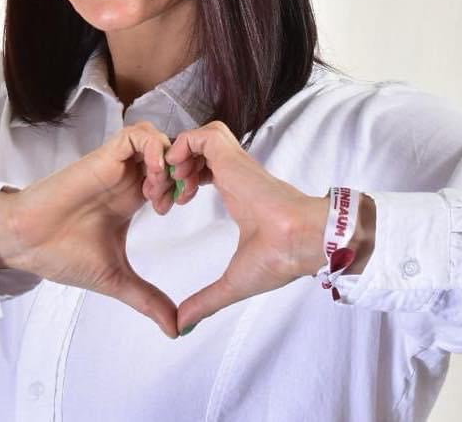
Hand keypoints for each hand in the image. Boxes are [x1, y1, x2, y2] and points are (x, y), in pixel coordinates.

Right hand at [0, 121, 177, 337]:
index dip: (186, 186)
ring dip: (169, 160)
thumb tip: (175, 331)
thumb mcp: (116, 278)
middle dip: (184, 171)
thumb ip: (147, 299)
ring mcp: (116, 164)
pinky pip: (138, 135)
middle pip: (170, 152)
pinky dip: (153, 150)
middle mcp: (128, 177)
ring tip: (163, 193)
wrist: (27, 244)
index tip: (182, 210)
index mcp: (133, 196)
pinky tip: (152, 180)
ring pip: (158, 138)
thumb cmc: (63, 255)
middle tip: (182, 199)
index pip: (172, 176)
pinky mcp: (103, 156)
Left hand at [161, 121, 329, 333]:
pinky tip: (178, 173)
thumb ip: (206, 300)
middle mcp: (234, 173)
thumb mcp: (233, 281)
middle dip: (171, 168)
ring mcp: (235, 162)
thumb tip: (182, 325)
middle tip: (161, 195)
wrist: (300, 241)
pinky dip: (184, 146)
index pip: (203, 170)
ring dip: (177, 155)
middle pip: (195, 151)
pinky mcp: (234, 156)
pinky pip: (203, 135)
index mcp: (236, 192)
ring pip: (199, 137)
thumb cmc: (279, 257)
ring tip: (171, 185)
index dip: (179, 182)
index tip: (168, 207)